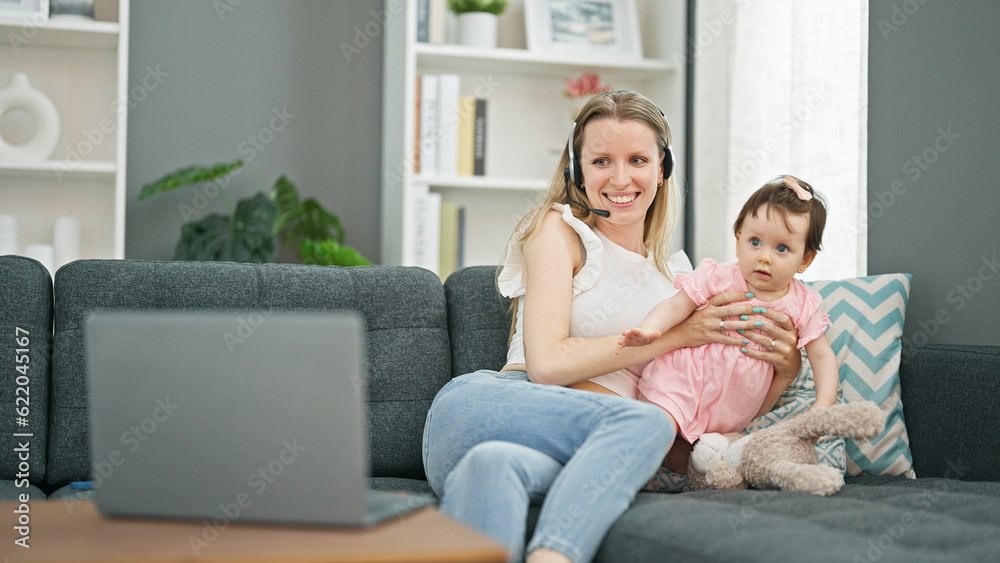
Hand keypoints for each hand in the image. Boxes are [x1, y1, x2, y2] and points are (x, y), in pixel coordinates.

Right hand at [615, 328, 661, 353]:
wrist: (644, 335)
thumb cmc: (649, 336)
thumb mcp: (653, 336)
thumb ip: (655, 335)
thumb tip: (659, 333)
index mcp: (640, 332)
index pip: (638, 331)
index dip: (636, 331)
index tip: (633, 330)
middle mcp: (633, 334)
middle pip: (630, 333)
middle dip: (627, 333)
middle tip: (624, 333)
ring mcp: (629, 338)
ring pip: (624, 339)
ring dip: (622, 340)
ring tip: (619, 343)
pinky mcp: (626, 342)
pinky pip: (622, 346)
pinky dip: (619, 348)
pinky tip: (616, 353)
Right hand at [674, 291, 801, 379]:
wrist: (677, 333)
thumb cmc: (691, 319)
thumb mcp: (700, 307)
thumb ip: (713, 303)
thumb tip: (729, 298)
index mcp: (707, 304)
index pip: (725, 297)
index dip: (738, 295)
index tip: (751, 294)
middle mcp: (709, 313)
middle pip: (732, 309)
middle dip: (748, 309)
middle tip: (761, 309)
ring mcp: (709, 325)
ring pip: (731, 324)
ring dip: (747, 325)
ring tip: (759, 324)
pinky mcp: (708, 337)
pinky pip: (725, 338)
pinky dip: (736, 340)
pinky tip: (746, 341)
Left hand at [730, 302, 801, 381]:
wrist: (792, 367)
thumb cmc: (785, 346)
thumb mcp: (786, 334)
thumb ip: (778, 324)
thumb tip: (759, 309)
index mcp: (793, 331)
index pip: (783, 319)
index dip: (771, 313)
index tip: (759, 308)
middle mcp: (790, 339)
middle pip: (771, 328)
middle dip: (755, 322)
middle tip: (742, 317)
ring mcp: (785, 351)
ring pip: (764, 341)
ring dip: (750, 335)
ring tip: (739, 330)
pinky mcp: (778, 360)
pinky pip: (762, 355)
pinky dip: (751, 352)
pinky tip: (742, 348)